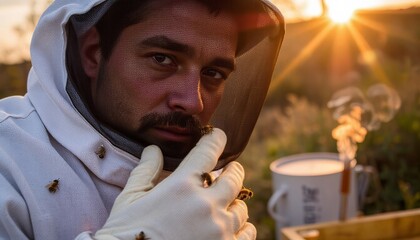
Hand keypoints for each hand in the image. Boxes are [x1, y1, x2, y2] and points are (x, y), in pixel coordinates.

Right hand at [94, 128, 255, 239]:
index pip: (208, 152)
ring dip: (234, 201)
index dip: (216, 139)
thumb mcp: (129, 199)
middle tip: (230, 170)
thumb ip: (145, 170)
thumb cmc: (125, 234)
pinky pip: (247, 232)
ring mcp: (218, 229)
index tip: (219, 137)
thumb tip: (153, 149)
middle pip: (234, 177)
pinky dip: (243, 226)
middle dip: (233, 170)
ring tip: (227, 202)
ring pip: (241, 207)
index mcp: (181, 186)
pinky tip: (235, 225)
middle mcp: (205, 204)